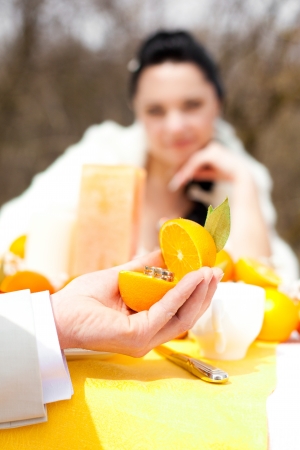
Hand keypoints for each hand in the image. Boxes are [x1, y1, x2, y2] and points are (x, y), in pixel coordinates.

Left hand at [51, 251, 222, 356]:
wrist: (57, 314)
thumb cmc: (83, 300)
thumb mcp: (121, 277)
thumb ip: (144, 267)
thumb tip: (165, 251)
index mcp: (145, 325)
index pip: (179, 311)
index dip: (197, 293)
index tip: (208, 271)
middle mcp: (148, 336)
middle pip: (187, 316)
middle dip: (204, 293)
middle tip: (215, 270)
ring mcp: (144, 339)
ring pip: (183, 316)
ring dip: (198, 292)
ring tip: (209, 271)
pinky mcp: (137, 336)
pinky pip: (166, 311)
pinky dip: (182, 292)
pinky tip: (192, 276)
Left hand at [168, 141, 250, 190]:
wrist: (242, 176)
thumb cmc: (228, 175)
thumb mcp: (210, 173)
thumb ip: (200, 171)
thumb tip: (189, 173)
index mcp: (211, 149)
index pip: (194, 159)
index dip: (184, 169)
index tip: (176, 180)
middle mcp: (211, 146)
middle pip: (191, 159)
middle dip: (181, 171)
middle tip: (173, 184)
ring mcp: (211, 147)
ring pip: (192, 161)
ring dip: (183, 173)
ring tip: (177, 184)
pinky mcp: (211, 153)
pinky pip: (195, 162)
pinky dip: (188, 172)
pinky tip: (183, 181)